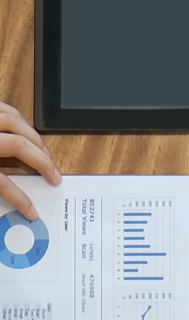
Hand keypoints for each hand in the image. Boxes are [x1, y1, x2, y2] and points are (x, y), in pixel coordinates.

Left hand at [0, 102, 60, 218]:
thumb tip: (2, 206)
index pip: (2, 183)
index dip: (20, 199)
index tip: (31, 211)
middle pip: (18, 146)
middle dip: (40, 162)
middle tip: (53, 176)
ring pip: (17, 123)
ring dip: (35, 139)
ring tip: (45, 153)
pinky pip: (7, 109)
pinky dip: (20, 120)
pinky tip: (25, 128)